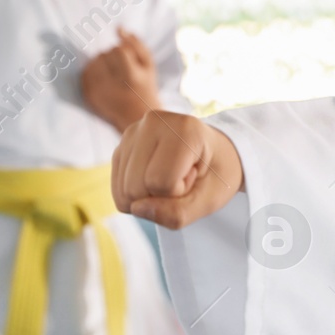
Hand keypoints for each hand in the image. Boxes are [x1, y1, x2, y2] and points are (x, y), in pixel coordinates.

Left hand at [82, 26, 159, 130]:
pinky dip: (92, 73)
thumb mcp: (148, 65)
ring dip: (100, 64)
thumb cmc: (145, 86)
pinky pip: (84, 74)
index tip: (127, 62)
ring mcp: (98, 92)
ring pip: (91, 62)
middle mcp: (112, 85)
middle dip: (110, 58)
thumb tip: (119, 28)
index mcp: (130, 76)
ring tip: (111, 74)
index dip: (121, 52)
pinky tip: (102, 80)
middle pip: (102, 55)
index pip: (117, 49)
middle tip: (120, 69)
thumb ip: (136, 43)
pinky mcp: (89, 96)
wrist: (136, 116)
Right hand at [112, 110, 243, 228]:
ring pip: (125, 191)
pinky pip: (118, 190)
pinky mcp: (121, 146)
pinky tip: (155, 177)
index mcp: (184, 129)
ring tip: (171, 175)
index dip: (180, 191)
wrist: (213, 153)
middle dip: (161, 196)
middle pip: (137, 188)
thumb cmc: (215, 174)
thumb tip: (136, 208)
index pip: (161, 182)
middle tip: (184, 176)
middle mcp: (153, 122)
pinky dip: (137, 196)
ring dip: (149, 196)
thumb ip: (178, 213)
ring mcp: (133, 132)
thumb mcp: (210, 199)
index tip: (195, 174)